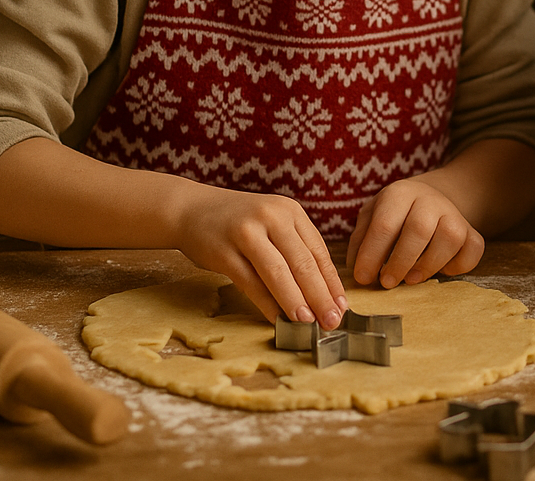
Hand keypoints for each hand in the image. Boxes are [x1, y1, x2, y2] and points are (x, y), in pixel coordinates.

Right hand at [172, 184, 346, 327]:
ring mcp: (246, 232)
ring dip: (295, 302)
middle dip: (320, 296)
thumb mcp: (273, 224)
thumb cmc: (239, 223)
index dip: (332, 282)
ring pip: (278, 273)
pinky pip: (250, 283)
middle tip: (332, 321)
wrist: (191, 210)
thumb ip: (295, 250)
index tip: (342, 306)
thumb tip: (322, 293)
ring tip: (308, 323)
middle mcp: (271, 217)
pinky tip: (276, 319)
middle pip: (302, 263)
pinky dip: (266, 304)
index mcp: (290, 211)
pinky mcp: (224, 251)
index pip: (318, 251)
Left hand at [345, 174, 484, 287]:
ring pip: (450, 238)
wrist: (431, 198)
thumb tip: (357, 271)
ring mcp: (453, 214)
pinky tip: (441, 270)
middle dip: (400, 261)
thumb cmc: (394, 214)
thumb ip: (360, 240)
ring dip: (429, 265)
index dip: (372, 254)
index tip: (363, 278)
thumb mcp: (371, 216)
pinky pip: (473, 249)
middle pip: (419, 229)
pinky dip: (459, 265)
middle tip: (387, 282)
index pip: (385, 224)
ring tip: (411, 279)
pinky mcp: (471, 231)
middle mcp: (429, 199)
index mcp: (399, 193)